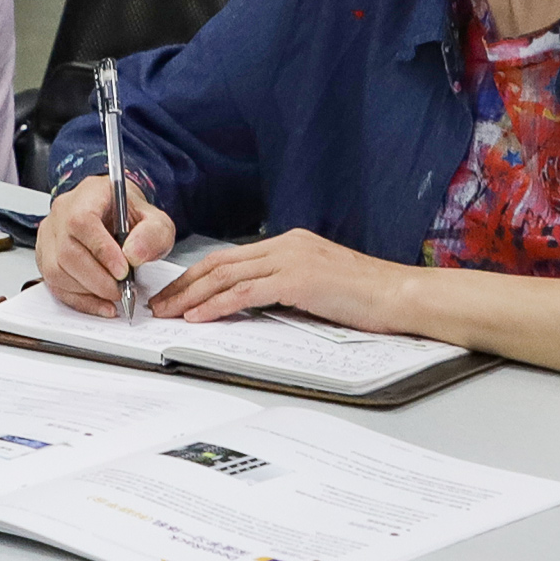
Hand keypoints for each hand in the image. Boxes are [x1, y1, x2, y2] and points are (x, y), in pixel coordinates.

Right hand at [34, 174, 171, 311]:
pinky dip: (79, 300)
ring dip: (87, 291)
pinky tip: (101, 304)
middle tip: (121, 290)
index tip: (123, 271)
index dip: (101, 250)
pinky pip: (54, 285)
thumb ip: (153, 234)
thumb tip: (134, 255)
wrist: (119, 218)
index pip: (83, 221)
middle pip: (67, 251)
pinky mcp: (46, 258)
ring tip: (114, 294)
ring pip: (56, 271)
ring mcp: (49, 236)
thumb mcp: (156, 220)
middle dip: (97, 279)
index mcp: (88, 195)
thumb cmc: (132, 217)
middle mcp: (62, 214)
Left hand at [148, 227, 426, 332]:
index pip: (231, 258)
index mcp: (290, 244)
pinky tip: (199, 316)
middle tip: (159, 304)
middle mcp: (286, 244)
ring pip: (226, 276)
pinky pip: (246, 293)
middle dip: (185, 285)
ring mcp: (291, 259)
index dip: (198, 276)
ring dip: (191, 297)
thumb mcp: (319, 286)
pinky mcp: (297, 279)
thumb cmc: (366, 297)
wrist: (400, 294)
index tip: (177, 294)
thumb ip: (287, 288)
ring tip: (168, 312)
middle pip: (220, 263)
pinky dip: (217, 304)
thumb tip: (256, 304)